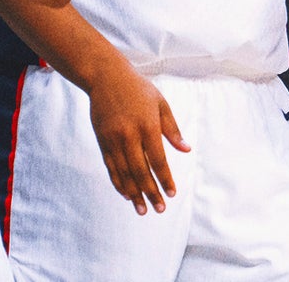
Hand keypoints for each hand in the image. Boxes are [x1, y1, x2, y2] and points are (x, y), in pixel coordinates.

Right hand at [89, 64, 189, 214]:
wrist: (106, 77)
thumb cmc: (138, 89)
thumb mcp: (161, 103)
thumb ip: (172, 129)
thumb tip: (186, 150)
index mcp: (148, 125)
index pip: (158, 160)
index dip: (165, 179)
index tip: (172, 193)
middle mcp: (129, 135)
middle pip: (141, 171)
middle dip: (151, 192)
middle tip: (159, 209)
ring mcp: (113, 140)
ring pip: (125, 173)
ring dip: (134, 194)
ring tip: (142, 210)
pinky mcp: (102, 141)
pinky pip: (111, 168)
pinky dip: (119, 183)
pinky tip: (126, 195)